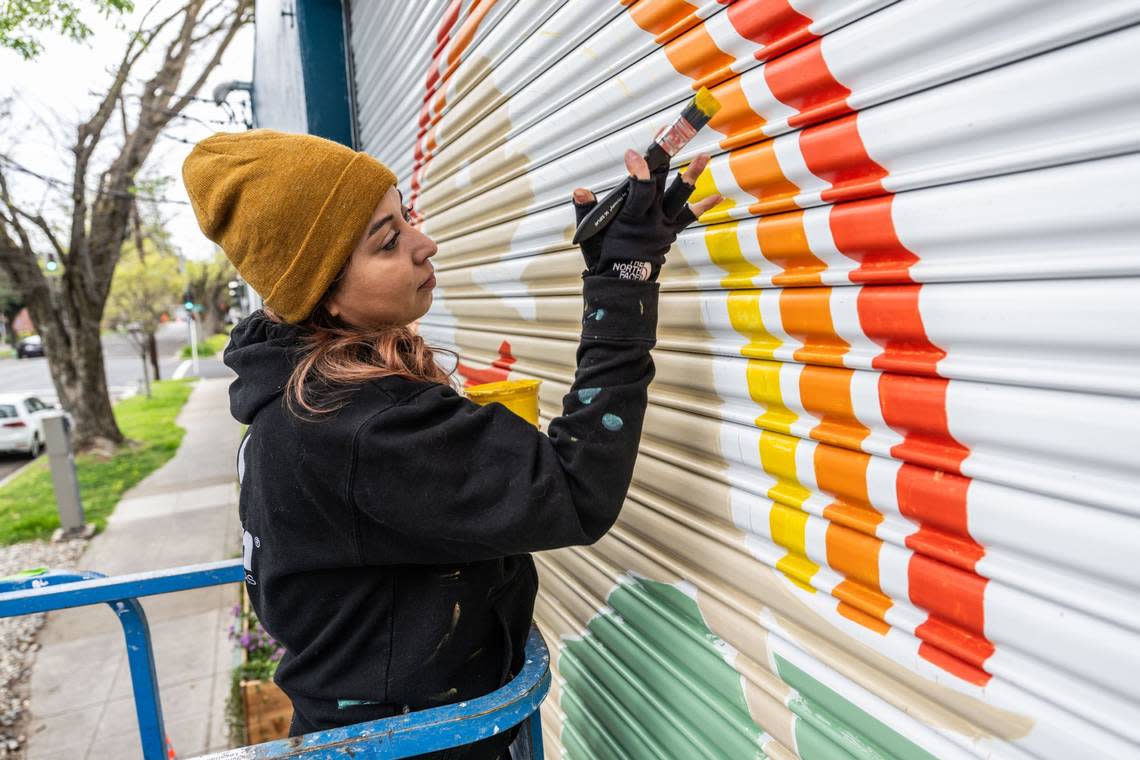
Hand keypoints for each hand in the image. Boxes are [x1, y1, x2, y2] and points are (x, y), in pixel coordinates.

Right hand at [571, 150, 721, 279]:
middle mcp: (652, 221)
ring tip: (703, 156)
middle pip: (661, 186)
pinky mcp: (671, 231)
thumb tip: (580, 191)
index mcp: (631, 219)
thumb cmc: (604, 256)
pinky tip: (717, 196)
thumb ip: (586, 209)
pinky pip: (689, 217)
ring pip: (680, 199)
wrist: (623, 283)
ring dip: (692, 176)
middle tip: (671, 136)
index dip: (638, 171)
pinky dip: (703, 207)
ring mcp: (665, 226)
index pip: (639, 191)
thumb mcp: (590, 234)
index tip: (633, 154)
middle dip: (664, 160)